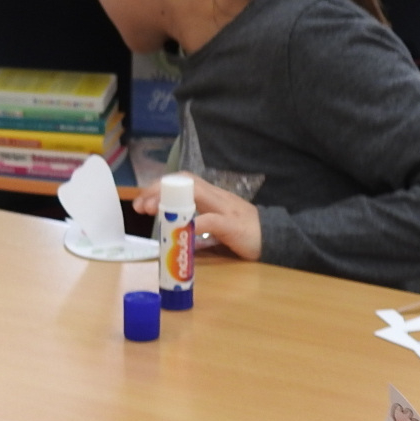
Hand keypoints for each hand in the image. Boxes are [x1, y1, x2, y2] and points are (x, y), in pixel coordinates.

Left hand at [133, 173, 261, 259]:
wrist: (278, 239)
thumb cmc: (248, 235)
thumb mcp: (220, 229)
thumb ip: (201, 229)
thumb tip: (181, 237)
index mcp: (214, 197)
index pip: (185, 181)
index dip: (161, 187)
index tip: (143, 201)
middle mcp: (218, 197)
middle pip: (186, 182)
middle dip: (159, 190)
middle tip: (141, 205)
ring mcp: (226, 209)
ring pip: (195, 194)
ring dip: (170, 202)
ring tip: (152, 211)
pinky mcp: (233, 225)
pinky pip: (210, 221)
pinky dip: (193, 223)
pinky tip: (180, 229)